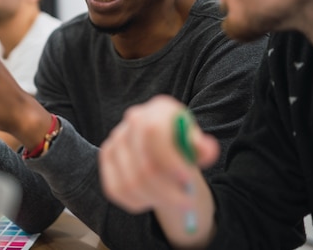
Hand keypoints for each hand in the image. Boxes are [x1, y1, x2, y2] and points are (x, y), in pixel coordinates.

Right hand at [99, 95, 218, 245]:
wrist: (162, 144)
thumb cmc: (182, 143)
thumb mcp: (196, 144)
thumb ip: (203, 148)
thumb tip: (206, 150)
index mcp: (158, 110)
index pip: (153, 132)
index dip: (169, 159)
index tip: (186, 178)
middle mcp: (132, 120)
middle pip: (144, 165)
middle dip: (168, 191)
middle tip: (187, 202)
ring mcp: (116, 138)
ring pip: (131, 183)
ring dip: (156, 199)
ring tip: (174, 201)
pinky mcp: (106, 157)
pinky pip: (117, 190)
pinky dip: (138, 202)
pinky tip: (153, 199)